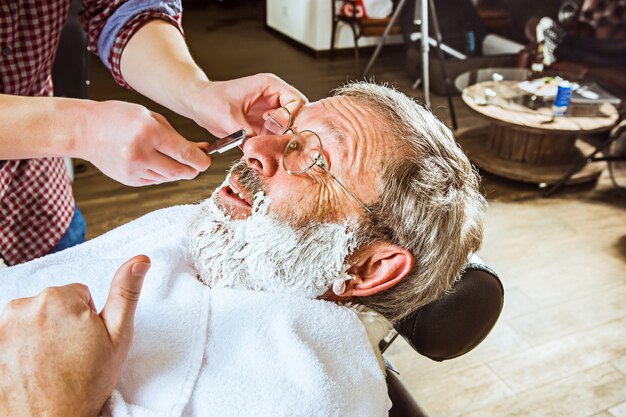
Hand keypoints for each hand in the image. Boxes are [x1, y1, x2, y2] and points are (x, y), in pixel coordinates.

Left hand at [0, 255, 150, 416]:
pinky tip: (30, 367)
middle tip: (70, 355)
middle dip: (61, 324)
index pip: (77, 294)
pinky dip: (19, 347)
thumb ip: (126, 292)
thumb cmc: (85, 384)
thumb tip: (140, 260)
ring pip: (30, 319)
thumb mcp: (117, 336)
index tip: (85, 342)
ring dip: (39, 334)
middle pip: (51, 304)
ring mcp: (2, 327)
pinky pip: (11, 335)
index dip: (86, 319)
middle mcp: (24, 307)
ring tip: (50, 364)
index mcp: (58, 299)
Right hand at [77, 100, 210, 185]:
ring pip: (169, 177)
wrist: (84, 130)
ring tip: (170, 156)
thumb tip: (200, 150)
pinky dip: (161, 173)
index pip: (184, 153)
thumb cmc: (118, 118)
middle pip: (180, 171)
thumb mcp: (149, 116)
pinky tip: (155, 161)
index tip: (207, 160)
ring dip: (176, 170)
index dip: (201, 160)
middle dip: (192, 168)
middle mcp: (141, 153)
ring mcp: (133, 169)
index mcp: (148, 132)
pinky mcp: (129, 180)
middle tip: (196, 162)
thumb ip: (176, 135)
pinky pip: (155, 180)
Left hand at [186, 73, 307, 137]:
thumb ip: (245, 133)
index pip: (296, 101)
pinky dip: (272, 144)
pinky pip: (277, 135)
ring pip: (289, 128)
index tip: (276, 129)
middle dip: (289, 131)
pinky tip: (261, 148)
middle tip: (274, 142)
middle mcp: (274, 96)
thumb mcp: (227, 118)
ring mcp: (270, 110)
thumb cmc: (209, 101)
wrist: (197, 103)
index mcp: (269, 85)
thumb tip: (259, 149)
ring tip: (266, 147)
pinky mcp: (264, 124)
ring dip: (280, 139)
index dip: (291, 117)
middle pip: (297, 115)